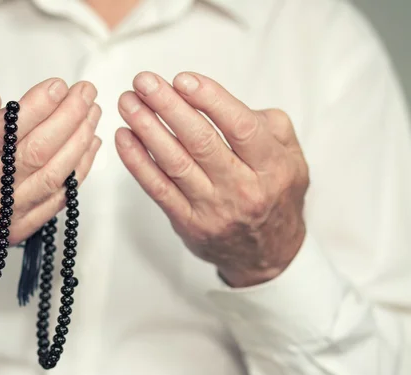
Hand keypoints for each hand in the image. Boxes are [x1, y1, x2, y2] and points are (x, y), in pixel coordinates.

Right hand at [0, 79, 101, 283]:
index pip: (1, 133)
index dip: (35, 108)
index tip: (58, 86)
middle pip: (33, 153)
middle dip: (67, 118)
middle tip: (85, 92)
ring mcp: (0, 217)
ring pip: (51, 176)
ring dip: (78, 142)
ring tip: (92, 113)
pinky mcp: (17, 231)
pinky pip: (56, 200)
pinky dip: (78, 171)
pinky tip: (89, 145)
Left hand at [116, 71, 308, 287]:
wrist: (267, 252)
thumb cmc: (274, 194)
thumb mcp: (291, 156)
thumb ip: (266, 124)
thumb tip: (219, 101)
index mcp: (272, 166)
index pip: (240, 127)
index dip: (210, 100)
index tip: (182, 80)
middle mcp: (243, 188)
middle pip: (200, 141)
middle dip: (167, 107)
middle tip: (144, 82)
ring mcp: (213, 208)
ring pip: (175, 163)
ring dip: (147, 129)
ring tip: (129, 103)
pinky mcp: (188, 222)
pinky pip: (158, 188)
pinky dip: (137, 161)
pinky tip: (125, 137)